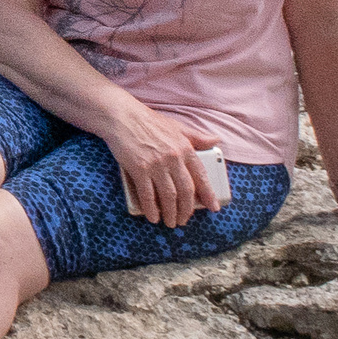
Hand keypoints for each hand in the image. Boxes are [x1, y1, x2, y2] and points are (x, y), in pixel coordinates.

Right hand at [105, 104, 220, 227]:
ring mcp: (156, 165)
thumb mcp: (176, 126)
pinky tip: (153, 217)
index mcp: (185, 148)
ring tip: (170, 222)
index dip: (209, 194)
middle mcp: (173, 158)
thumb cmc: (148, 121)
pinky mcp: (139, 169)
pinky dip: (151, 209)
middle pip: (185, 191)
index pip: (201, 176)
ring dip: (171, 213)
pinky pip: (147, 195)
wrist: (121, 116)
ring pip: (168, 196)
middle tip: (184, 220)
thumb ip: (196, 136)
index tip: (213, 207)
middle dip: (186, 210)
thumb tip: (216, 140)